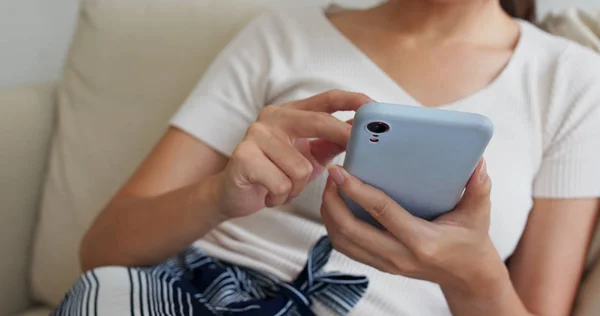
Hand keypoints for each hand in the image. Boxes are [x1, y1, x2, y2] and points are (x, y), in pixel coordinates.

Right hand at [215, 90, 372, 218]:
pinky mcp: (244, 156)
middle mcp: (273, 117)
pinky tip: (269, 194)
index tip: (374, 107)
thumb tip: (362, 133)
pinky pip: (282, 183)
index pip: (327, 99)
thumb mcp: (309, 157)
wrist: (233, 194)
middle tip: (356, 154)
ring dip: (296, 187)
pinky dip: (280, 196)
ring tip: (283, 188)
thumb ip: (331, 143)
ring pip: (301, 167)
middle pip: (319, 122)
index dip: (353, 101)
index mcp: (291, 112)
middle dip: (341, 138)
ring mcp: (256, 134)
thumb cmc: (275, 174)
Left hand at [321, 159, 507, 295]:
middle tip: (332, 175)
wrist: (466, 276)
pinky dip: (335, 227)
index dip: (356, 190)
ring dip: (330, 214)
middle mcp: (399, 256)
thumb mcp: (479, 215)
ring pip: (343, 242)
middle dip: (333, 201)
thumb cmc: (471, 241)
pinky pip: (347, 248)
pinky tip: (337, 206)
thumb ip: (479, 188)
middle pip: (350, 230)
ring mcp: (387, 264)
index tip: (340, 171)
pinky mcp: (380, 265)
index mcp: (422, 241)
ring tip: (330, 188)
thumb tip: (477, 162)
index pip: (381, 212)